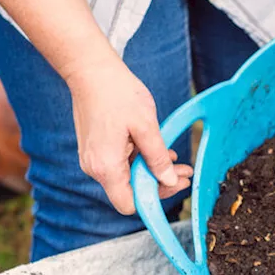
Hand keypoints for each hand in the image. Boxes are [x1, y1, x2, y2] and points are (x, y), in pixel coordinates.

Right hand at [63, 55, 191, 214]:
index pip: (130, 204)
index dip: (155, 199)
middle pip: (130, 192)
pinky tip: (158, 149)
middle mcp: (94, 167)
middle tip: (184, 173)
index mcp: (106, 166)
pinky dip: (139, 160)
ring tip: (177, 159)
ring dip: (152, 170)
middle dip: (159, 183)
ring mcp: (92, 159)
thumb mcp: (146, 126)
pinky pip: (119, 163)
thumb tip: (169, 180)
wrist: (89, 69)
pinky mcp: (95, 149)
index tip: (176, 185)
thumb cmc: (117, 93)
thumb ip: (158, 157)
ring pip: (127, 177)